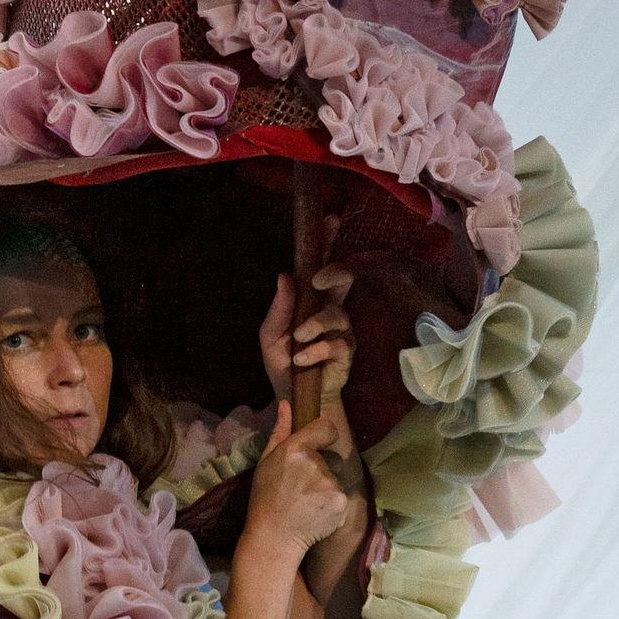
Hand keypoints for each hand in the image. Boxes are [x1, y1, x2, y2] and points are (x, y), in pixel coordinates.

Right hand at [242, 401, 350, 561]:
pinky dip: (331, 505)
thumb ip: (280, 431)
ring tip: (306, 504)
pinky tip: (314, 514)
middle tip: (300, 487)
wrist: (274, 538)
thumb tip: (286, 404)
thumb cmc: (265, 498)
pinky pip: (341, 498)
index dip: (324, 436)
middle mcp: (316, 464)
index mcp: (296, 450)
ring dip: (325, 489)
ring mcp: (331, 485)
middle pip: (330, 459)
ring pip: (335, 480)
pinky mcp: (341, 504)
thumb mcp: (265, 462)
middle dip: (320, 469)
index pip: (326, 428)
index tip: (318, 446)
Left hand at [259, 245, 355, 410]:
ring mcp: (341, 330)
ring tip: (297, 342)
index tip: (330, 220)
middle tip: (316, 281)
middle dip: (334, 273)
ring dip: (313, 325)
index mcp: (311, 300)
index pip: (322, 264)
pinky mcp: (347, 351)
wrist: (292, 397)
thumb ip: (279, 308)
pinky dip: (316, 349)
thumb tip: (285, 276)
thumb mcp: (271, 335)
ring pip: (337, 313)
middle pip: (344, 278)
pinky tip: (303, 360)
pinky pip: (338, 342)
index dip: (328, 242)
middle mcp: (330, 309)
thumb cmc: (282, 362)